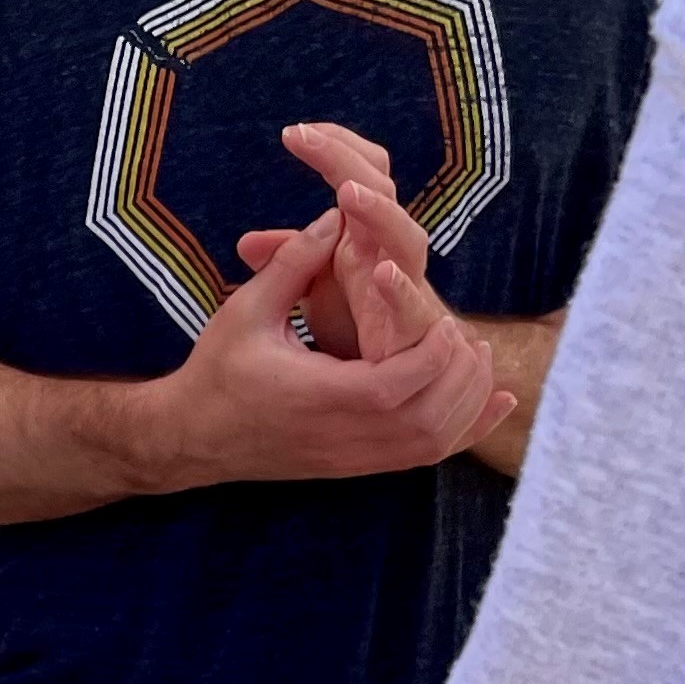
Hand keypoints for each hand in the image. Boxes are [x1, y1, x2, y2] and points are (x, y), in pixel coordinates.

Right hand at [141, 222, 512, 486]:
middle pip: (429, 420)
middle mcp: (341, 436)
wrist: (190, 435)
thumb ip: (293, 264)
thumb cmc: (216, 371)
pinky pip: (425, 458)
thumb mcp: (246, 312)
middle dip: (460, 377)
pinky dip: (467, 432)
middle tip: (465, 335)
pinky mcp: (355, 467)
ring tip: (472, 357)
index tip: (443, 321)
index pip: (397, 386)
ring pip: (434, 442)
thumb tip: (334, 217)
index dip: (433, 355)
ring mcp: (351, 458)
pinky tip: (494, 404)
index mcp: (318, 397)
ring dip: (468, 401)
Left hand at [236, 122, 437, 361]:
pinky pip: (413, 305)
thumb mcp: (311, 288)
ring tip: (348, 193)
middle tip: (307, 138)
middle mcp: (388, 252)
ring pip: (407, 238)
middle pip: (382, 192)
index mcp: (363, 235)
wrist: (385, 378)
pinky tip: (378, 273)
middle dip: (347, 162)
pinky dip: (398, 289)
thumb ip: (288, 261)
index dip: (335, 148)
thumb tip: (246, 242)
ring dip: (379, 213)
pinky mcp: (414, 331)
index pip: (360, 175)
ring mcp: (406, 287)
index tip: (293, 131)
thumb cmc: (354, 323)